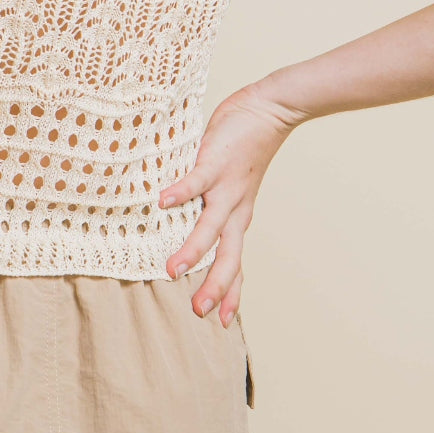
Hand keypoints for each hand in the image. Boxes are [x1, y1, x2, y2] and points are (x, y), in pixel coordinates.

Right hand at [158, 80, 307, 324]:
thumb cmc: (245, 148)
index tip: (221, 321)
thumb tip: (185, 217)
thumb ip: (214, 205)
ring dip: (193, 249)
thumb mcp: (234, 187)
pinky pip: (196, 181)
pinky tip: (163, 202)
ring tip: (173, 269)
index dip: (230, 292)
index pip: (235, 262)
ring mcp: (226, 186)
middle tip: (198, 312)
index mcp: (239, 216)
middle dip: (213, 285)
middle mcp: (235, 208)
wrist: (270, 111)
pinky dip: (180, 193)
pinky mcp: (216, 162)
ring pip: (210, 225)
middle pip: (227, 255)